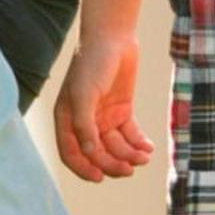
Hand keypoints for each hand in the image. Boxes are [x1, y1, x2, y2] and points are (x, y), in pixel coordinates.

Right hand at [53, 34, 154, 182]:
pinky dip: (138, 144)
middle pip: (97, 154)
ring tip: (143, 157)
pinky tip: (148, 148)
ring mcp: (103, 117)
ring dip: (129, 156)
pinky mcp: (121, 110)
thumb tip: (88, 153)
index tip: (100, 177)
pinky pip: (130, 135)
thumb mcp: (84, 93)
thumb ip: (84, 124)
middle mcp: (84, 121)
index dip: (84, 168)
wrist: (112, 37)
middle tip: (129, 169)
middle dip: (112, 164)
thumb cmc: (92, 63)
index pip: (71, 153)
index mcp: (67, 118)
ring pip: (115, 147)